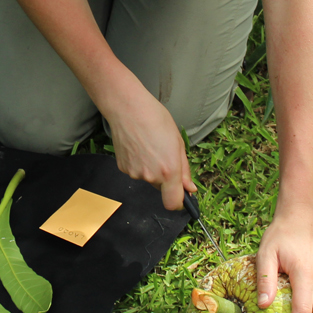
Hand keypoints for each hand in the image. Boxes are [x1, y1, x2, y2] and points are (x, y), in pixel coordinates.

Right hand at [102, 83, 195, 211]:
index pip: (173, 203)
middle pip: (161, 188)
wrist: (127, 108)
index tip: (182, 194)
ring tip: (149, 145)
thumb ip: (184, 169)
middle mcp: (150, 176)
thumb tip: (189, 188)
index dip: (179, 202)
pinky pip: (136, 171)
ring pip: (148, 178)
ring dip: (151, 168)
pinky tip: (138, 146)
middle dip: (166, 177)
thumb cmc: (155, 119)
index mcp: (169, 170)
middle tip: (164, 153)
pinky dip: (139, 163)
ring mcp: (134, 173)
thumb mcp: (178, 142)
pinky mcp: (123, 168)